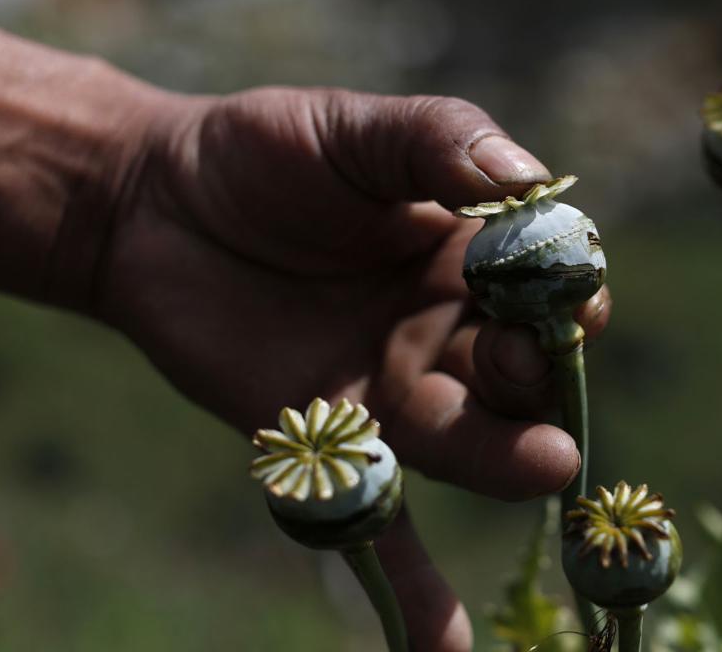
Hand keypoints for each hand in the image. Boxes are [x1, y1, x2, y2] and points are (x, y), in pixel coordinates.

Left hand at [95, 86, 610, 650]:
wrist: (152, 204)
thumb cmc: (266, 153)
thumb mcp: (355, 130)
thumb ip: (438, 141)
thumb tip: (526, 176)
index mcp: (471, 256)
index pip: (550, 283)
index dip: (568, 289)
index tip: (569, 290)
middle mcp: (447, 334)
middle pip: (521, 371)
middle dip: (539, 376)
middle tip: (524, 369)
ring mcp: (393, 396)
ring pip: (468, 440)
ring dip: (508, 458)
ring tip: (545, 464)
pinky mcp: (331, 447)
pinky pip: (383, 527)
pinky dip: (418, 590)